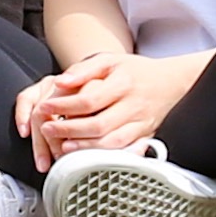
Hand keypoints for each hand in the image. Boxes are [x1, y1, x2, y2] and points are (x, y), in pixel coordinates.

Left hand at [15, 48, 204, 165]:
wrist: (172, 81)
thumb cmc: (134, 71)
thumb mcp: (109, 61)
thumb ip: (83, 70)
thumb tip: (59, 83)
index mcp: (123, 84)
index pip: (89, 99)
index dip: (64, 106)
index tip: (44, 108)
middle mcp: (134, 105)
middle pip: (99, 125)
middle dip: (69, 130)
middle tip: (47, 129)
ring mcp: (142, 123)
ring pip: (112, 142)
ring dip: (85, 147)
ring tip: (62, 146)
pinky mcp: (146, 136)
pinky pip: (124, 151)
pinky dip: (104, 155)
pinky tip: (86, 155)